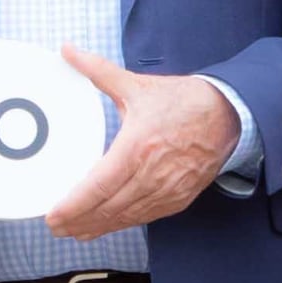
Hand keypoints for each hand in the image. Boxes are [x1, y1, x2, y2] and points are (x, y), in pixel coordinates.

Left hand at [39, 47, 239, 238]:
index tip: (53, 216)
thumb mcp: (137, 85)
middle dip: (78, 222)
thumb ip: (98, 71)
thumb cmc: (182, 101)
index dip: (73, 206)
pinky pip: (144, 218)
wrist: (227, 115)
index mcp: (137, 147)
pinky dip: (122, 224)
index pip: (98, 186)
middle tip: (55, 227)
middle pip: (107, 209)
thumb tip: (69, 52)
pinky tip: (106, 225)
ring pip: (125, 218)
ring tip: (74, 231)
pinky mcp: (178, 199)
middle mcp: (151, 174)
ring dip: (97, 227)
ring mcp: (167, 191)